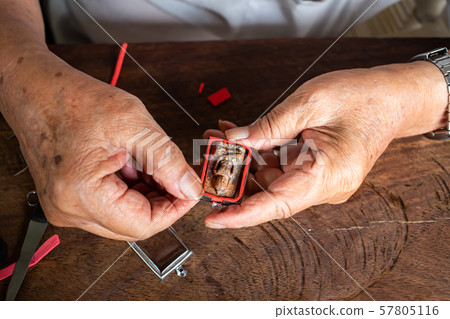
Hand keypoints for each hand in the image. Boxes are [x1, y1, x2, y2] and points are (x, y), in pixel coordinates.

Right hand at [1, 49, 202, 240]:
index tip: (190, 191)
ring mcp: (66, 208)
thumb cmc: (71, 98)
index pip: (142, 225)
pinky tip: (134, 166)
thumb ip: (167, 161)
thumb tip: (190, 188)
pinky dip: (131, 191)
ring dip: (147, 195)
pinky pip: (109, 208)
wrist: (34, 90)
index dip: (174, 210)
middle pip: (133, 225)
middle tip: (177, 176)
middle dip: (163, 201)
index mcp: (81, 194)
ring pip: (123, 217)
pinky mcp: (68, 200)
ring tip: (149, 163)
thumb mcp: (132, 123)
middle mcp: (68, 210)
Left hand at [203, 62, 447, 228]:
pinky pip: (279, 167)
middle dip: (234, 177)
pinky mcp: (313, 170)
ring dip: (243, 162)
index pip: (278, 205)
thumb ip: (270, 125)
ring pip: (270, 179)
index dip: (242, 215)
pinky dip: (258, 153)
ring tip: (218, 139)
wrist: (393, 98)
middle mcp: (323, 186)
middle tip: (207, 157)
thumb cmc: (363, 97)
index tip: (213, 219)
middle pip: (268, 192)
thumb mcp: (311, 103)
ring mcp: (318, 179)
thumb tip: (235, 140)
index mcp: (328, 176)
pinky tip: (239, 136)